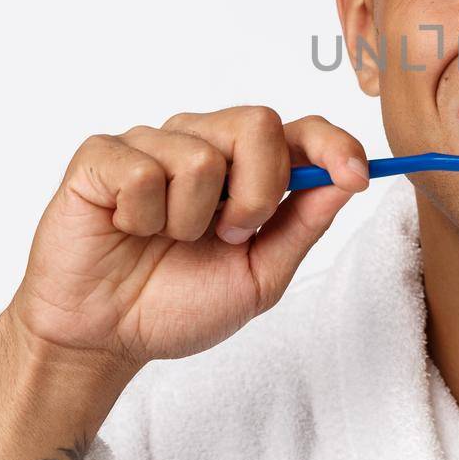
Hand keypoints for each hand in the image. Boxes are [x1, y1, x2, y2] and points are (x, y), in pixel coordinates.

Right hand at [7, 106, 369, 369]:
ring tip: (167, 238)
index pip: (302, 131)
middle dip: (259, 191)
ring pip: (201, 153)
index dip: (335, 144)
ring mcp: (151, 144)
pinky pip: (143, 171)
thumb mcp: (260, 276)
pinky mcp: (102, 156)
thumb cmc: (177, 303)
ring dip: (192, 217)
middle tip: (229, 235)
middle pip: (259, 123)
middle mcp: (203, 143)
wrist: (106, 337)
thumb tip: (346, 180)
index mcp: (248, 169)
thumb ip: (303, 225)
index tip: (356, 176)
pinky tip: (130, 230)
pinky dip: (143, 217)